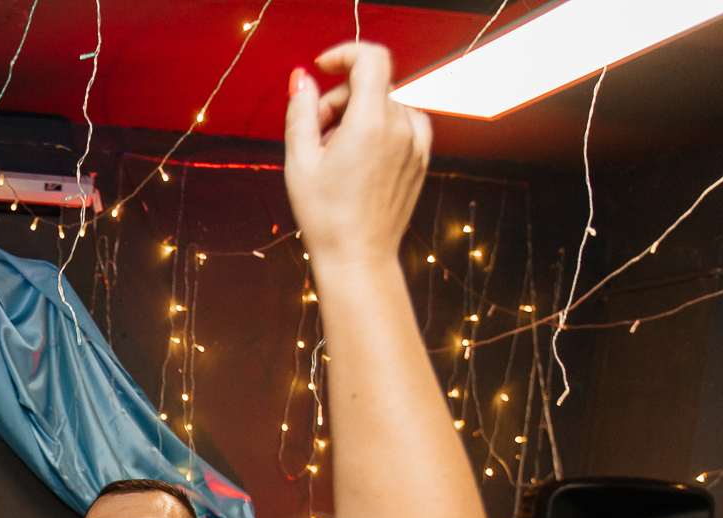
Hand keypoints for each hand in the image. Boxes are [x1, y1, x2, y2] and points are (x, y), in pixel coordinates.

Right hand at [283, 43, 429, 275]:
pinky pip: (402, 122)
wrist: (358, 258)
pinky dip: (380, 126)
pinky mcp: (422, 157)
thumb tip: (302, 79)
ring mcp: (417, 143)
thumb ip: (301, 111)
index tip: (323, 67)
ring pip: (386, 103)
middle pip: (372, 84)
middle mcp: (401, 127)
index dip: (344, 54)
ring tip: (336, 151)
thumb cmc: (326, 217)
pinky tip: (360, 155)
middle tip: (316, 133)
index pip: (371, 59)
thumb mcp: (300, 162)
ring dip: (359, 113)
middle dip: (340, 97)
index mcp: (371, 123)